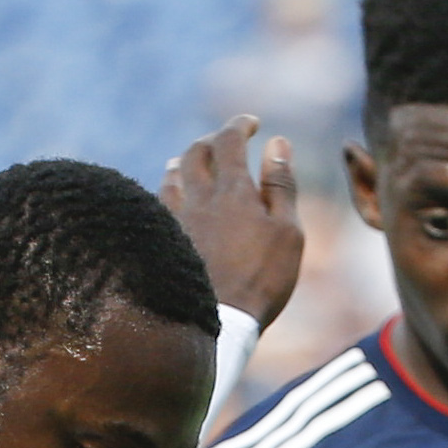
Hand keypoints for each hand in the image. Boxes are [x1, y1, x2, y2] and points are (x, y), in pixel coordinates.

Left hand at [162, 116, 304, 332]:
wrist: (217, 325)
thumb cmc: (262, 280)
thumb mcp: (288, 232)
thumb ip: (281, 185)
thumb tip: (277, 142)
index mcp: (233, 191)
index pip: (230, 139)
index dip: (239, 125)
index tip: (251, 123)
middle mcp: (199, 198)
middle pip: (195, 153)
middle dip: (211, 141)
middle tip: (223, 142)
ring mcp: (177, 221)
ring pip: (172, 177)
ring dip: (183, 163)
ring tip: (190, 163)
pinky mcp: (164, 243)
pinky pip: (160, 205)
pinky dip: (168, 191)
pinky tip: (171, 199)